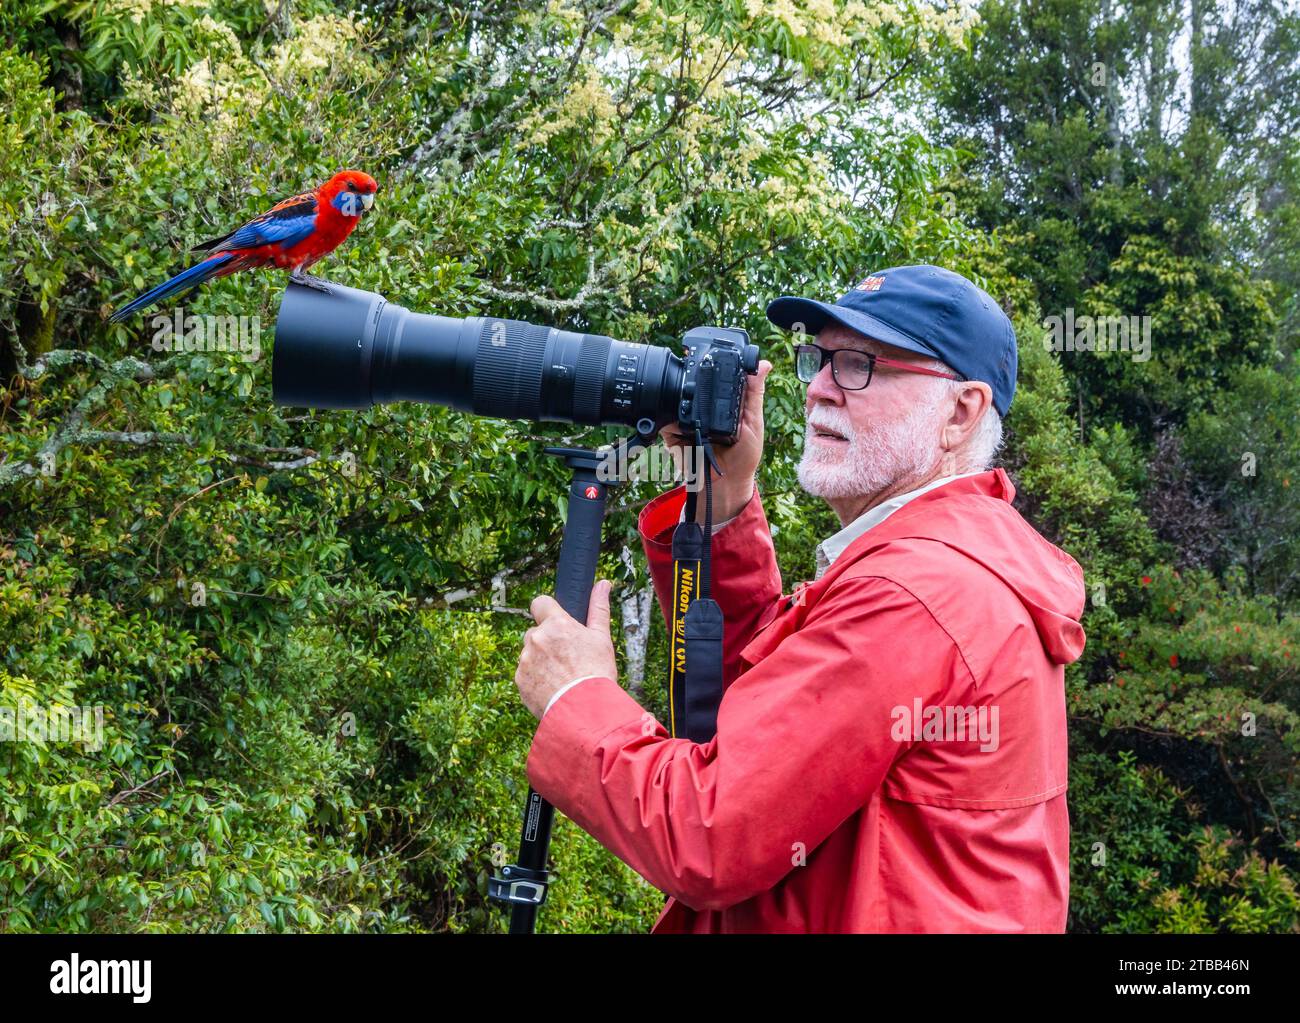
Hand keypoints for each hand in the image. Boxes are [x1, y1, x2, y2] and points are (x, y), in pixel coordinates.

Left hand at [515, 579, 617, 719]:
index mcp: (556, 624)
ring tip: (562, 676)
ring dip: (540, 660)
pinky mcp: (519, 681)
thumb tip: (603, 584)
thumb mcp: (602, 638)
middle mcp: (536, 638)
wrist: (584, 710)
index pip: (540, 602)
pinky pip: (525, 674)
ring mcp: (525, 660)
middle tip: (566, 657)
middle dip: (546, 641)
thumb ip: (598, 608)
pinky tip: (554, 688)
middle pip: (535, 632)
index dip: (548, 611)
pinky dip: (536, 679)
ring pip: (529, 654)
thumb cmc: (596, 672)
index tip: (556, 622)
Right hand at [661, 359, 771, 522]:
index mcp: (720, 402)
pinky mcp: (672, 433)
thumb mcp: (754, 421)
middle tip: (705, 391)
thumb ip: (754, 393)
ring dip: (683, 402)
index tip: (713, 354)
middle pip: (690, 386)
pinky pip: (666, 421)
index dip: (711, 366)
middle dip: (693, 383)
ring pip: (676, 401)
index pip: (713, 378)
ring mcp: (684, 420)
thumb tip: (764, 364)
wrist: (726, 484)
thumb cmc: (744, 456)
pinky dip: (672, 422)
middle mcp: (701, 408)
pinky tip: (685, 427)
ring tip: (699, 418)